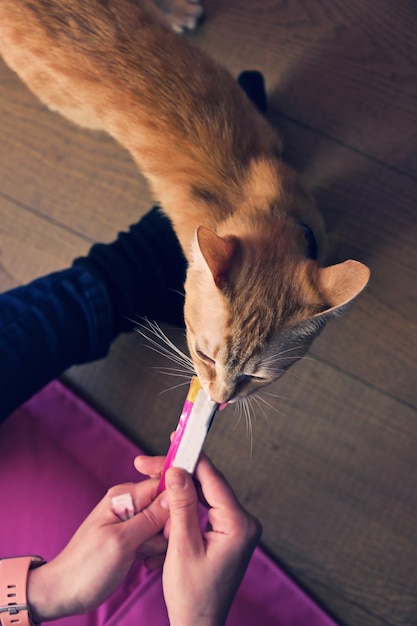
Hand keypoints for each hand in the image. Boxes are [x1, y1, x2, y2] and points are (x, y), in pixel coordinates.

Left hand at [27, 477, 168, 620]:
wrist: (66, 592)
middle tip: (151, 548)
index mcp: (124, 497)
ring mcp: (131, 521)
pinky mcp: (133, 537)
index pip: (163, 485)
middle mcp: (129, 504)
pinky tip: (146, 563)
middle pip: (166, 506)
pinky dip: (155, 551)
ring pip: (163, 524)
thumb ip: (150, 517)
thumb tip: (175, 494)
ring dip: (160, 544)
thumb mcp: (122, 542)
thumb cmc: (87, 567)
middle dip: (166, 528)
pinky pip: (156, 538)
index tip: (171, 528)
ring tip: (145, 558)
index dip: (174, 504)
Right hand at [161, 456, 261, 625]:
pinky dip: (186, 506)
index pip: (213, 479)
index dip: (190, 458)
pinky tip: (167, 504)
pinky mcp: (230, 533)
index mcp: (239, 525)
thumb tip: (176, 470)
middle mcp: (245, 522)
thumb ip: (181, 506)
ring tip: (154, 481)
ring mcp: (239, 528)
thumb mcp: (182, 547)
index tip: (173, 441)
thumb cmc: (191, 594)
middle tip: (150, 463)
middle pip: (209, 485)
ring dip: (179, 490)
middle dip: (179, 474)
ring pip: (205, 496)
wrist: (199, 625)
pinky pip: (206, 509)